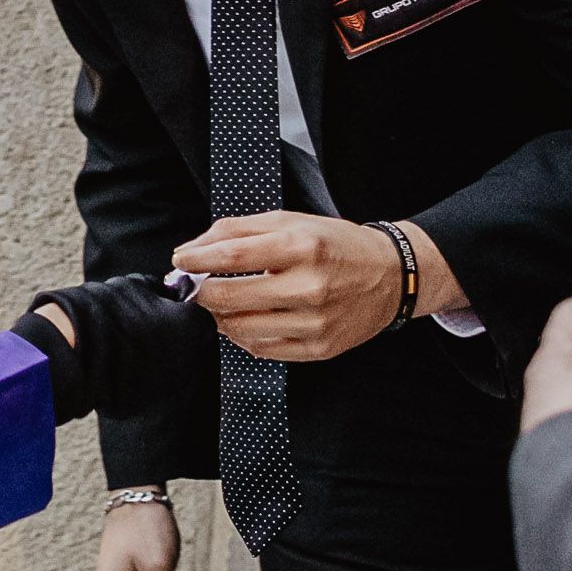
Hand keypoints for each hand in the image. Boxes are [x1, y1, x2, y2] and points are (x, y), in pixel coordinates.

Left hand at [174, 212, 450, 361]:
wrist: (391, 276)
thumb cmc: (335, 245)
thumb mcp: (290, 222)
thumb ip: (237, 231)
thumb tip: (191, 250)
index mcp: (302, 247)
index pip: (232, 257)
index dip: (196, 261)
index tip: (180, 262)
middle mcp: (310, 287)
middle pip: (230, 298)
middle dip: (202, 292)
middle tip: (196, 285)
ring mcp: (315, 322)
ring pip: (240, 329)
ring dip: (221, 316)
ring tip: (224, 301)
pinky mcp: (319, 348)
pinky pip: (263, 349)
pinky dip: (244, 335)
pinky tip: (249, 318)